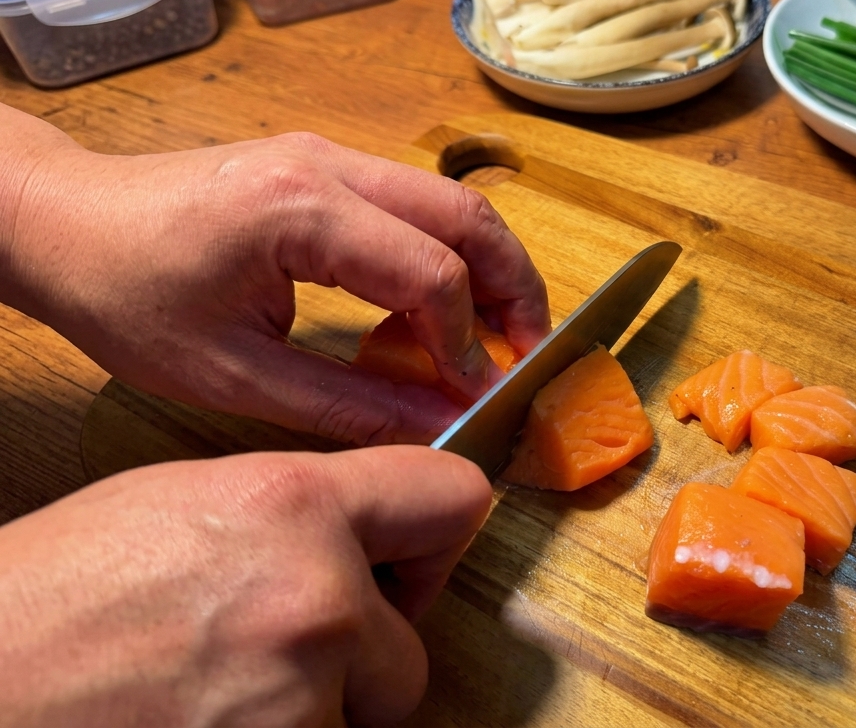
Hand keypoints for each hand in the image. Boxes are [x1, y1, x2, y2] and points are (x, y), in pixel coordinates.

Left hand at [0, 110, 549, 444]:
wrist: (64, 221)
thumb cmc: (126, 295)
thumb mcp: (231, 374)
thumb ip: (346, 402)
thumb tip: (438, 422)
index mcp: (299, 211)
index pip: (429, 272)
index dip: (467, 343)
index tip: (476, 397)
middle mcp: (328, 166)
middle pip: (467, 215)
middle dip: (513, 287)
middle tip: (526, 354)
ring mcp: (328, 155)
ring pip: (451, 199)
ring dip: (489, 264)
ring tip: (497, 334)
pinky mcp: (324, 165)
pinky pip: (414, 202)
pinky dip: (446, 252)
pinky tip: (436, 308)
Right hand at [0, 445, 491, 725]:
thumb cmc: (56, 594)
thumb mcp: (187, 503)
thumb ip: (301, 512)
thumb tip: (376, 533)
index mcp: (294, 504)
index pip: (452, 497)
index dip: (435, 535)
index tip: (415, 560)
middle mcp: (316, 598)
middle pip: (410, 651)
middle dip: (357, 662)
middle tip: (271, 652)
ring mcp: (297, 699)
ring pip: (358, 722)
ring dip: (311, 714)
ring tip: (213, 692)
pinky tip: (202, 720)